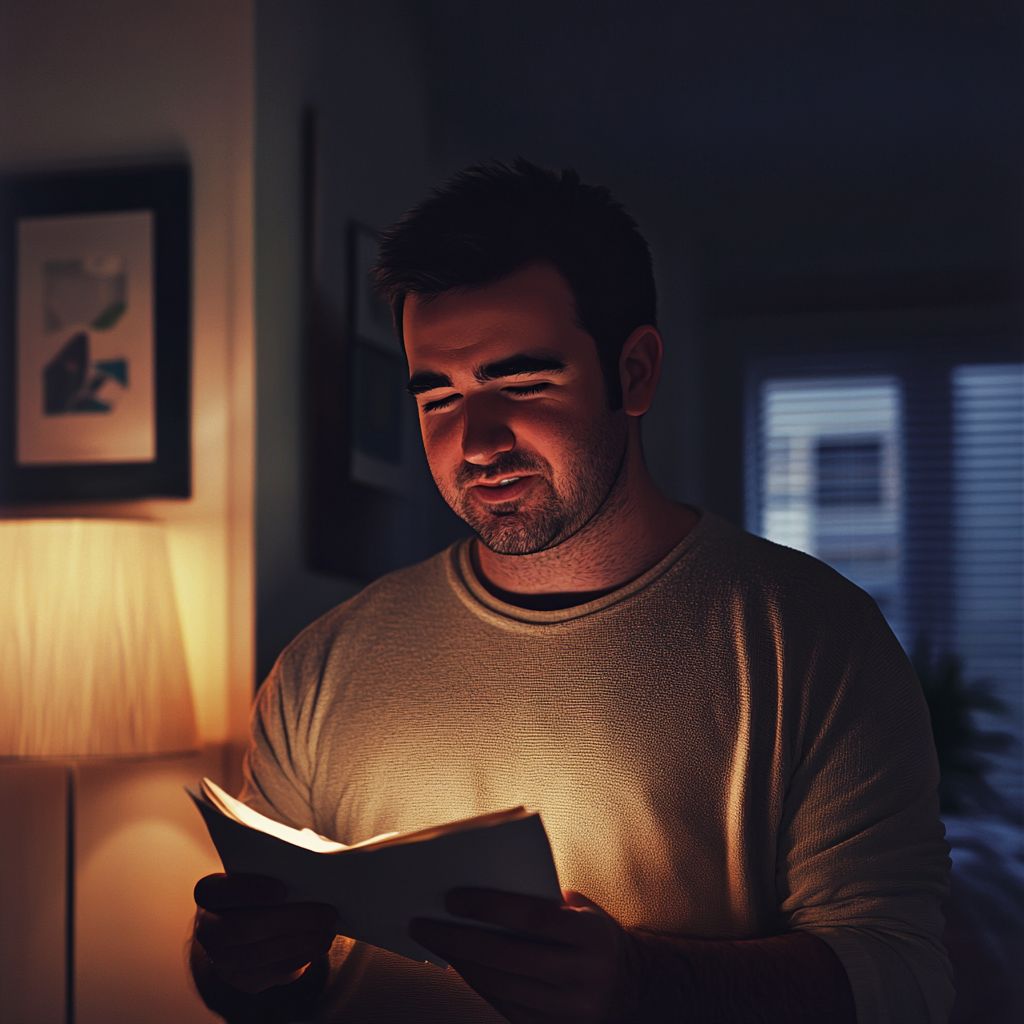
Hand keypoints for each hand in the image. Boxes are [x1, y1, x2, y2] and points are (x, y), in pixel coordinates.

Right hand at [193, 873, 337, 993]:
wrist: (253, 919)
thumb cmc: (266, 882)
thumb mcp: (267, 867)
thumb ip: (279, 859)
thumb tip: (312, 854)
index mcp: (210, 894)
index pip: (213, 892)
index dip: (246, 891)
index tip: (282, 888)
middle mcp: (207, 929)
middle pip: (239, 929)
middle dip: (288, 921)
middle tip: (327, 912)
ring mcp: (222, 960)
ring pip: (258, 956)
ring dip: (301, 942)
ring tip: (329, 928)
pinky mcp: (244, 980)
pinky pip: (271, 973)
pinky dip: (302, 957)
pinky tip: (322, 942)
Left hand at [410, 888, 626, 1022]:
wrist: (632, 986)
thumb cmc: (593, 934)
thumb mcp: (582, 909)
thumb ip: (544, 900)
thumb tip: (484, 888)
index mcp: (591, 935)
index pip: (532, 917)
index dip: (488, 906)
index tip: (451, 898)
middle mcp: (583, 976)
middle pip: (507, 955)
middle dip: (458, 938)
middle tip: (422, 923)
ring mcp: (570, 1010)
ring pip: (501, 985)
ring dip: (460, 963)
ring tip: (434, 943)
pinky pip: (505, 1006)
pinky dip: (478, 984)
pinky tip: (459, 966)